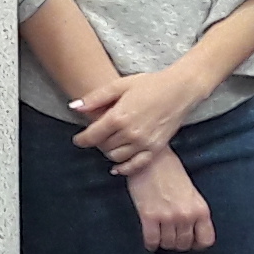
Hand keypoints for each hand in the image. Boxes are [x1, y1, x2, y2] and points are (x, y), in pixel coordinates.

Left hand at [69, 58, 202, 174]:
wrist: (179, 90)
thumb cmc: (149, 84)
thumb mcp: (119, 85)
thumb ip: (95, 98)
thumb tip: (74, 107)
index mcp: (118, 117)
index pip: (92, 136)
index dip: (81, 140)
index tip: (78, 139)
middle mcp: (130, 133)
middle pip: (103, 147)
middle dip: (97, 142)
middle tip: (97, 136)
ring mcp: (144, 143)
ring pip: (117, 157)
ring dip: (109, 152)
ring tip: (109, 143)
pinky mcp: (156, 149)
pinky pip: (136, 165)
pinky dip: (124, 168)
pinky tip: (117, 167)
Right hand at [126, 149, 210, 251]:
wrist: (150, 157)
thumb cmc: (169, 170)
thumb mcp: (191, 191)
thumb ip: (193, 211)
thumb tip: (188, 230)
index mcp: (201, 208)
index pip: (206, 240)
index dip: (196, 243)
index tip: (188, 240)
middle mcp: (187, 215)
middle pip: (184, 244)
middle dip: (176, 242)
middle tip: (170, 234)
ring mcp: (168, 216)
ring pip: (168, 244)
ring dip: (163, 241)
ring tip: (159, 233)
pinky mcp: (149, 216)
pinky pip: (151, 241)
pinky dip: (150, 243)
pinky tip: (149, 237)